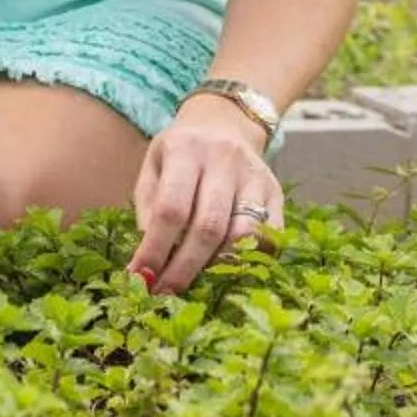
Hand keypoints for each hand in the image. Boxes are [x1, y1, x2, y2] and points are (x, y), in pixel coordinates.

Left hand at [127, 95, 280, 294]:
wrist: (225, 123)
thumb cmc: (180, 152)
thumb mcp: (154, 164)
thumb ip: (149, 204)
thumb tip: (148, 250)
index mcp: (185, 149)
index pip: (171, 208)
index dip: (156, 248)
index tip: (140, 276)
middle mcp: (223, 160)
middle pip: (208, 226)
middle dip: (185, 267)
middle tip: (165, 293)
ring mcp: (254, 176)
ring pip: (243, 234)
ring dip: (218, 267)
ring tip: (197, 285)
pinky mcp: (276, 192)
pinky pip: (270, 236)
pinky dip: (250, 260)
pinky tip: (228, 271)